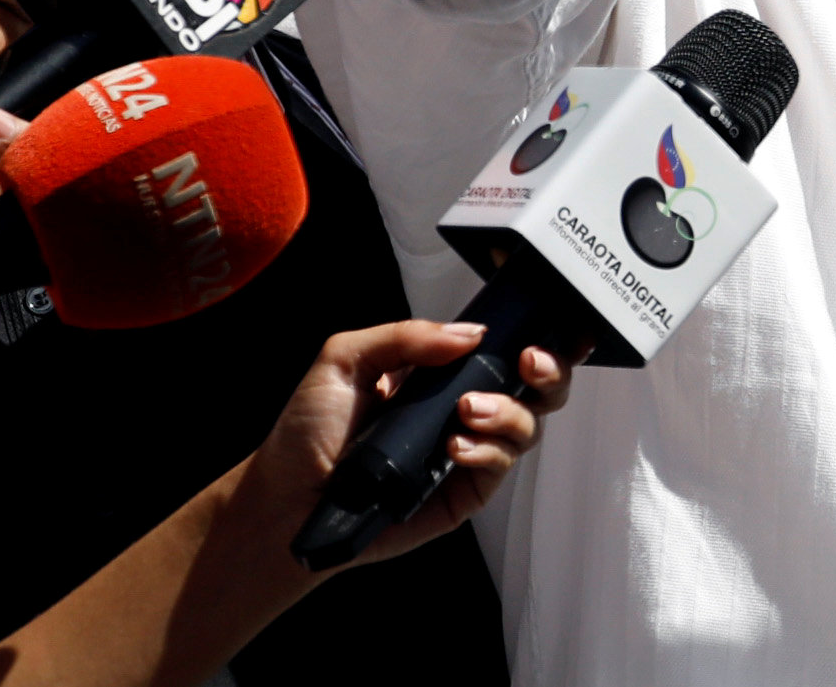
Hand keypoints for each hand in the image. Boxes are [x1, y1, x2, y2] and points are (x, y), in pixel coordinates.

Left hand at [237, 321, 571, 568]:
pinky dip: (487, 452)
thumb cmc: (307, 432)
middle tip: (529, 364)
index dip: (533, 338)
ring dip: (510, 412)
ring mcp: (467, 453)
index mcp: (441, 373)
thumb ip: (407, 337)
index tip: (532, 334)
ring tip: (466, 411)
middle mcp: (463, 410)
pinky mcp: (463, 493)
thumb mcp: (345, 359)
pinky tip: (453, 448)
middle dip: (550, 371)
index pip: (502, 350)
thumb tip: (472, 333)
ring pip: (527, 427)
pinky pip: (500, 467)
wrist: (285, 501)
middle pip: (537, 388)